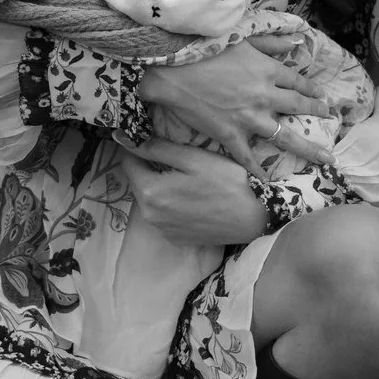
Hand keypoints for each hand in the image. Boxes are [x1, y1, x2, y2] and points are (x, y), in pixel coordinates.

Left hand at [123, 137, 272, 244]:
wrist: (255, 217)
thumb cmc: (226, 181)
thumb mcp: (192, 157)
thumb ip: (156, 148)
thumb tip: (124, 139)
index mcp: (151, 192)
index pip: (128, 163)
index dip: (137, 149)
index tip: (152, 141)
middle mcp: (150, 216)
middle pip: (138, 183)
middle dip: (149, 168)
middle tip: (175, 158)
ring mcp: (163, 230)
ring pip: (150, 200)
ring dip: (160, 187)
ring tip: (185, 178)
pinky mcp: (176, 239)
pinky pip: (163, 216)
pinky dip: (170, 205)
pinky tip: (192, 199)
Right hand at [137, 42, 332, 168]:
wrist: (172, 72)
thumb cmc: (204, 50)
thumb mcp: (241, 39)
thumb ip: (270, 43)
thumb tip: (296, 43)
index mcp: (268, 71)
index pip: (297, 82)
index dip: (311, 89)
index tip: (321, 95)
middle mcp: (265, 96)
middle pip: (299, 107)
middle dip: (317, 112)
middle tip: (330, 118)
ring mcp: (249, 118)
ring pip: (285, 137)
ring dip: (308, 148)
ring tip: (325, 157)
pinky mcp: (230, 135)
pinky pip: (248, 157)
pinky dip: (257, 170)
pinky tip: (268, 180)